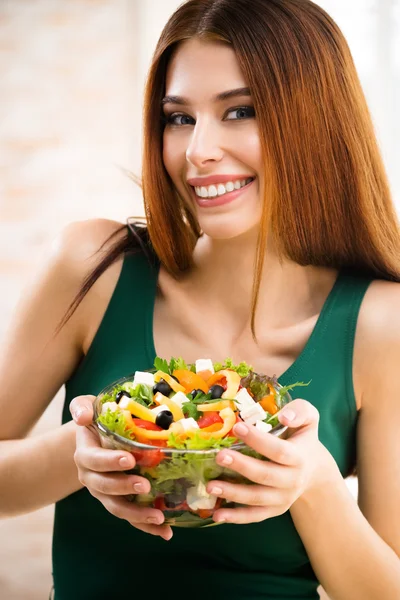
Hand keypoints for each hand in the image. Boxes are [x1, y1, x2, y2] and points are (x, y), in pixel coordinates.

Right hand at [69, 395, 172, 539]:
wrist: (96, 438)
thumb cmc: (96, 419)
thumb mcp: (87, 406)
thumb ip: (81, 408)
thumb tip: (82, 417)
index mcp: (85, 455)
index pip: (94, 460)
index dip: (110, 462)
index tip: (129, 459)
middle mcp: (91, 477)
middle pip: (105, 488)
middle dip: (125, 488)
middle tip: (146, 485)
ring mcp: (105, 493)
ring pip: (118, 508)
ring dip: (137, 515)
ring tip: (159, 517)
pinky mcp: (119, 502)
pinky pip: (131, 518)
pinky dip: (147, 527)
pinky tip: (166, 531)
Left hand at [206, 399, 335, 523]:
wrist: (313, 469)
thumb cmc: (302, 437)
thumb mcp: (309, 418)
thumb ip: (300, 412)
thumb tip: (284, 417)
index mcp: (300, 457)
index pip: (279, 450)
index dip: (258, 440)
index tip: (237, 427)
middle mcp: (293, 481)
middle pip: (265, 475)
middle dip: (241, 466)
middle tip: (219, 455)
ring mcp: (283, 498)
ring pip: (257, 498)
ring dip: (233, 493)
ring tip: (210, 485)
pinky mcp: (274, 510)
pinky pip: (255, 516)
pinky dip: (236, 517)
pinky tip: (217, 514)